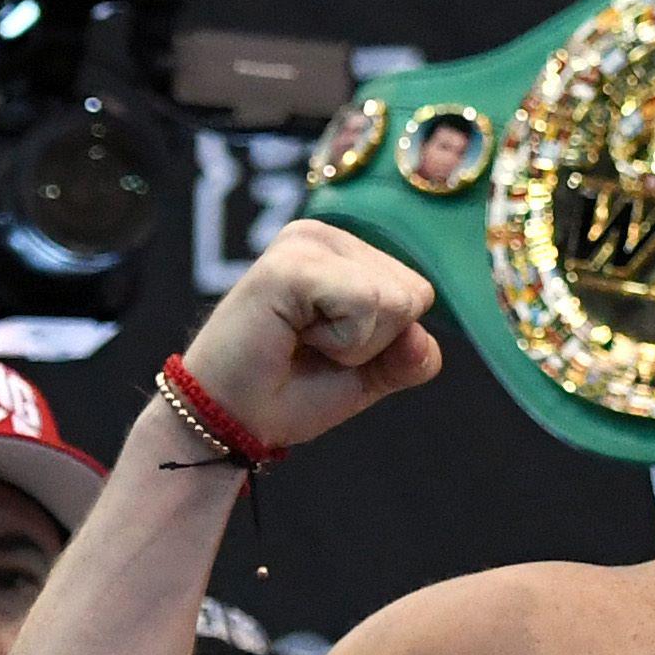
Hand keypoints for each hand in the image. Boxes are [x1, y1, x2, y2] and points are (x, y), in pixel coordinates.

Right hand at [176, 218, 443, 450]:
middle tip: (311, 347)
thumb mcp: (372, 374)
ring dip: (355, 344)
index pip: (418, 294)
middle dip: (374, 342)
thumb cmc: (293, 390)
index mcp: (345, 252)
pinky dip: (341, 342)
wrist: (234, 418)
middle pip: (414, 296)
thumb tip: (419, 336)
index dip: (386, 341)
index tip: (329, 346)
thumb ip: (412, 356)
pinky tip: (292, 336)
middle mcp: (325, 236)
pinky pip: (367, 305)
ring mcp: (306, 243)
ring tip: (300, 341)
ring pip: (395, 301)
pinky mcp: (292, 262)